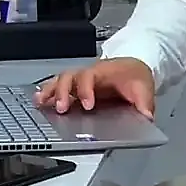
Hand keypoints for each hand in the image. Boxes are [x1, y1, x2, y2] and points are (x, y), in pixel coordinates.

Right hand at [34, 57, 155, 118]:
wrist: (133, 68)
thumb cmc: (135, 76)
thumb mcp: (144, 88)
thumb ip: (144, 103)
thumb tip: (146, 117)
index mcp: (103, 72)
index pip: (89, 77)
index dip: (86, 90)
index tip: (88, 105)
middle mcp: (88, 74)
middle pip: (69, 77)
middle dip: (62, 92)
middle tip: (61, 108)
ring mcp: (80, 80)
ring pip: (60, 80)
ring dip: (49, 91)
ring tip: (40, 103)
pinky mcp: (75, 88)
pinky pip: (57, 87)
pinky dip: (47, 93)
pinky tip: (39, 102)